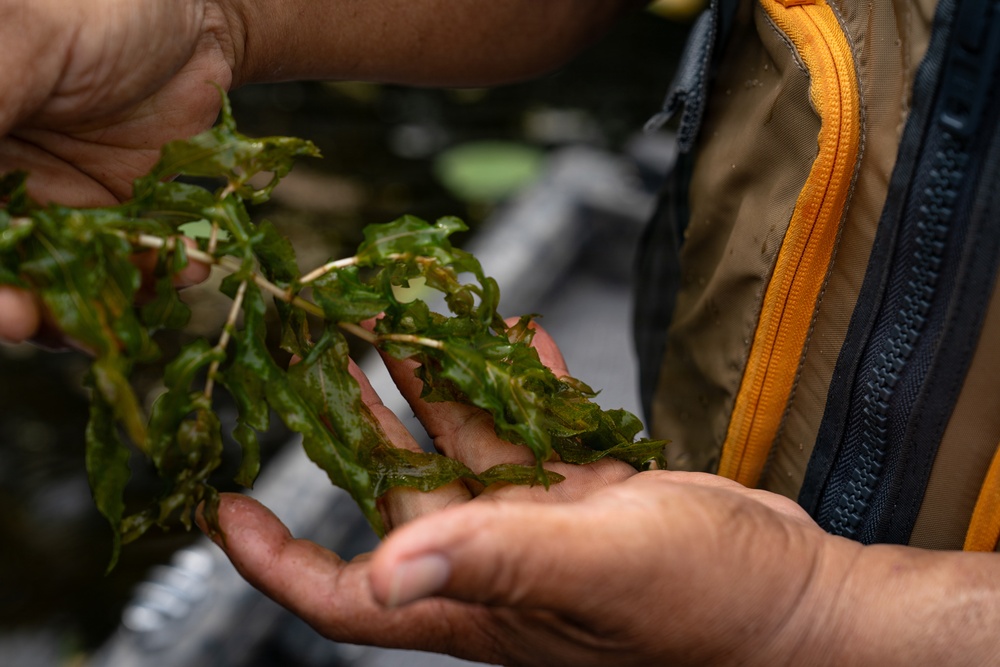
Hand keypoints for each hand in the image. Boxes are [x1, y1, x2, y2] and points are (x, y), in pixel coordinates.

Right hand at [0, 0, 238, 342]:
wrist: (193, 14)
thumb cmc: (97, 8)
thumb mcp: (23, 42)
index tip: (5, 309)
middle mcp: (0, 184)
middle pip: (1, 267)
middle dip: (19, 307)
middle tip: (42, 322)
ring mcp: (54, 208)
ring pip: (57, 283)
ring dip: (92, 305)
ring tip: (137, 289)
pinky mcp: (116, 222)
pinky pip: (125, 271)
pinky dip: (152, 280)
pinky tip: (188, 265)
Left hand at [201, 326, 853, 665]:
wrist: (802, 601)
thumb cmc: (712, 610)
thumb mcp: (602, 570)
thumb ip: (497, 558)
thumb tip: (381, 571)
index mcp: (479, 600)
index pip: (348, 596)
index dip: (278, 558)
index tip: (224, 506)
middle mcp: (499, 563)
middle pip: (400, 484)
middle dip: (355, 414)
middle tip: (317, 338)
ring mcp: (547, 524)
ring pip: (468, 440)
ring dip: (437, 377)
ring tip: (398, 309)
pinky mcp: (594, 495)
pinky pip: (538, 429)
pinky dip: (521, 382)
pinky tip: (508, 334)